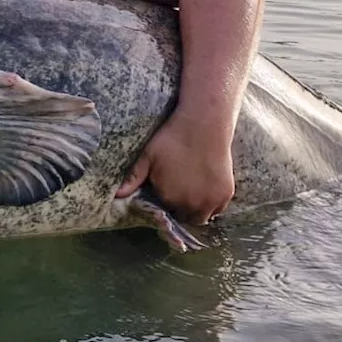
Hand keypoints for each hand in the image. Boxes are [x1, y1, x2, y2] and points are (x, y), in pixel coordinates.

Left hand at [115, 111, 234, 223]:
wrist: (203, 124)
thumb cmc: (172, 139)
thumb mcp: (147, 157)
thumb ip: (133, 179)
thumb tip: (116, 197)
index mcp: (168, 198)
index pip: (164, 211)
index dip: (165, 200)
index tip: (167, 188)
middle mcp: (190, 205)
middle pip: (183, 216)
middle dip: (180, 207)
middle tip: (181, 187)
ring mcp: (210, 202)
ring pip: (201, 217)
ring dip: (196, 209)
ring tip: (193, 190)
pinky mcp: (226, 195)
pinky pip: (217, 209)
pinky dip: (212, 203)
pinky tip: (207, 187)